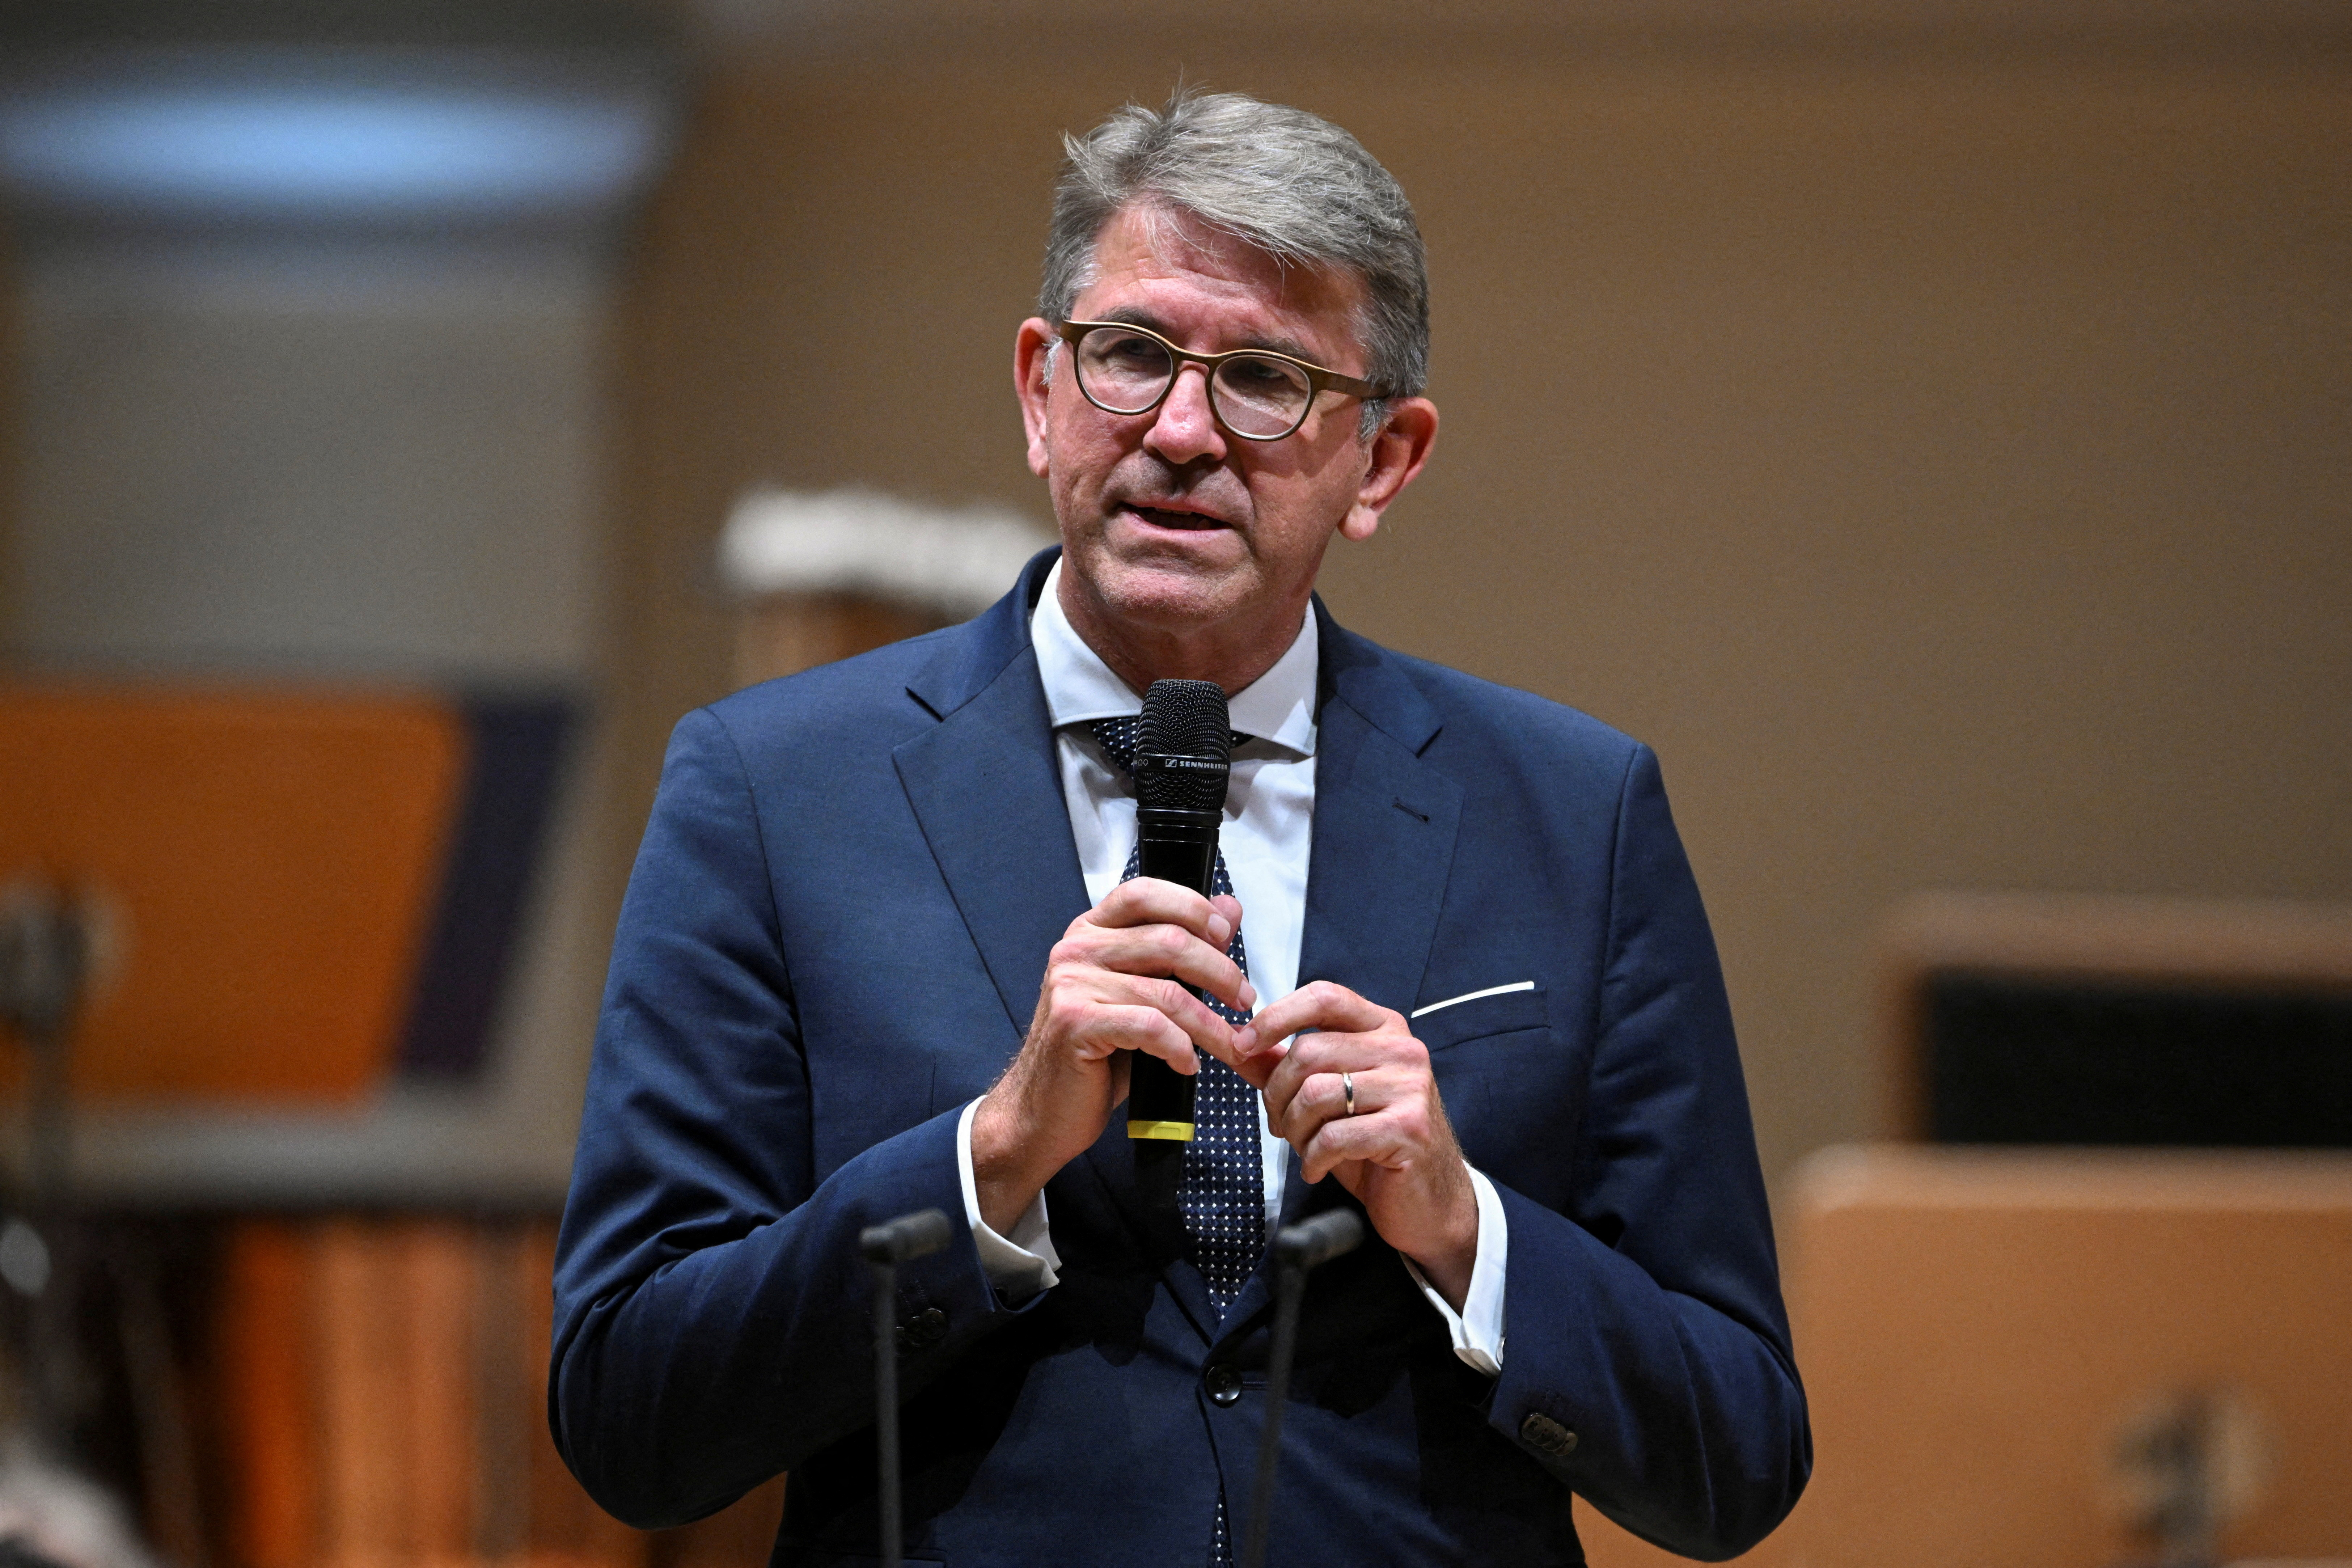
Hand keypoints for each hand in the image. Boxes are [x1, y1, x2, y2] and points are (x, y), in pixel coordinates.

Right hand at [970, 879, 1252, 1234]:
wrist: (1044, 1109)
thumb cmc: (1097, 1055)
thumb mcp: (1143, 994)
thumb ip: (1182, 952)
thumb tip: (1230, 908)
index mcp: (1091, 932)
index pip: (1145, 893)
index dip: (1193, 907)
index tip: (1227, 936)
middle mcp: (1077, 948)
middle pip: (1169, 940)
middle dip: (1220, 972)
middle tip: (1245, 999)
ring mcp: (1072, 983)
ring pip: (1167, 991)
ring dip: (1210, 1023)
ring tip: (1229, 1045)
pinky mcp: (1075, 1022)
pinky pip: (1149, 1027)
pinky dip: (1179, 1047)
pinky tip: (1187, 1064)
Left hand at [1231, 983, 1477, 1307]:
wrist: (1428, 1199)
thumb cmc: (1372, 1144)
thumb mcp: (1325, 1098)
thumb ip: (1282, 1067)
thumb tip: (1234, 1043)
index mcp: (1382, 1027)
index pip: (1324, 996)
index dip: (1276, 1016)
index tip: (1242, 1043)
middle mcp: (1401, 1048)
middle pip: (1308, 1051)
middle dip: (1276, 1095)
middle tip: (1279, 1125)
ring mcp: (1410, 1087)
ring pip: (1315, 1094)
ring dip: (1293, 1130)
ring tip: (1303, 1148)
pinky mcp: (1410, 1128)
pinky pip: (1334, 1136)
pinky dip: (1312, 1159)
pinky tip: (1317, 1169)